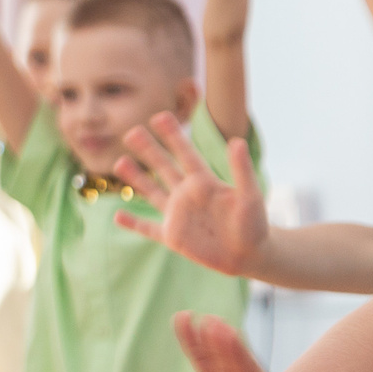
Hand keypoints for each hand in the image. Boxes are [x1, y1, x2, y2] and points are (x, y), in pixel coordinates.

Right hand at [112, 115, 268, 275]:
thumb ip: (242, 170)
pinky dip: (133, 224)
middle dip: (148, 150)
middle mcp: (187, 195)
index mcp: (204, 182)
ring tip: (119, 163)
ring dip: (136, 179)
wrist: (251, 255)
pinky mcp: (172, 237)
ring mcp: (177, 215)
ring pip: (151, 193)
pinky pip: (147, 229)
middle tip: (131, 132)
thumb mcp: (250, 195)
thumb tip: (236, 141)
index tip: (160, 116)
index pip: (185, 154)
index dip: (173, 135)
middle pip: (163, 168)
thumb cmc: (255, 223)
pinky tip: (117, 216)